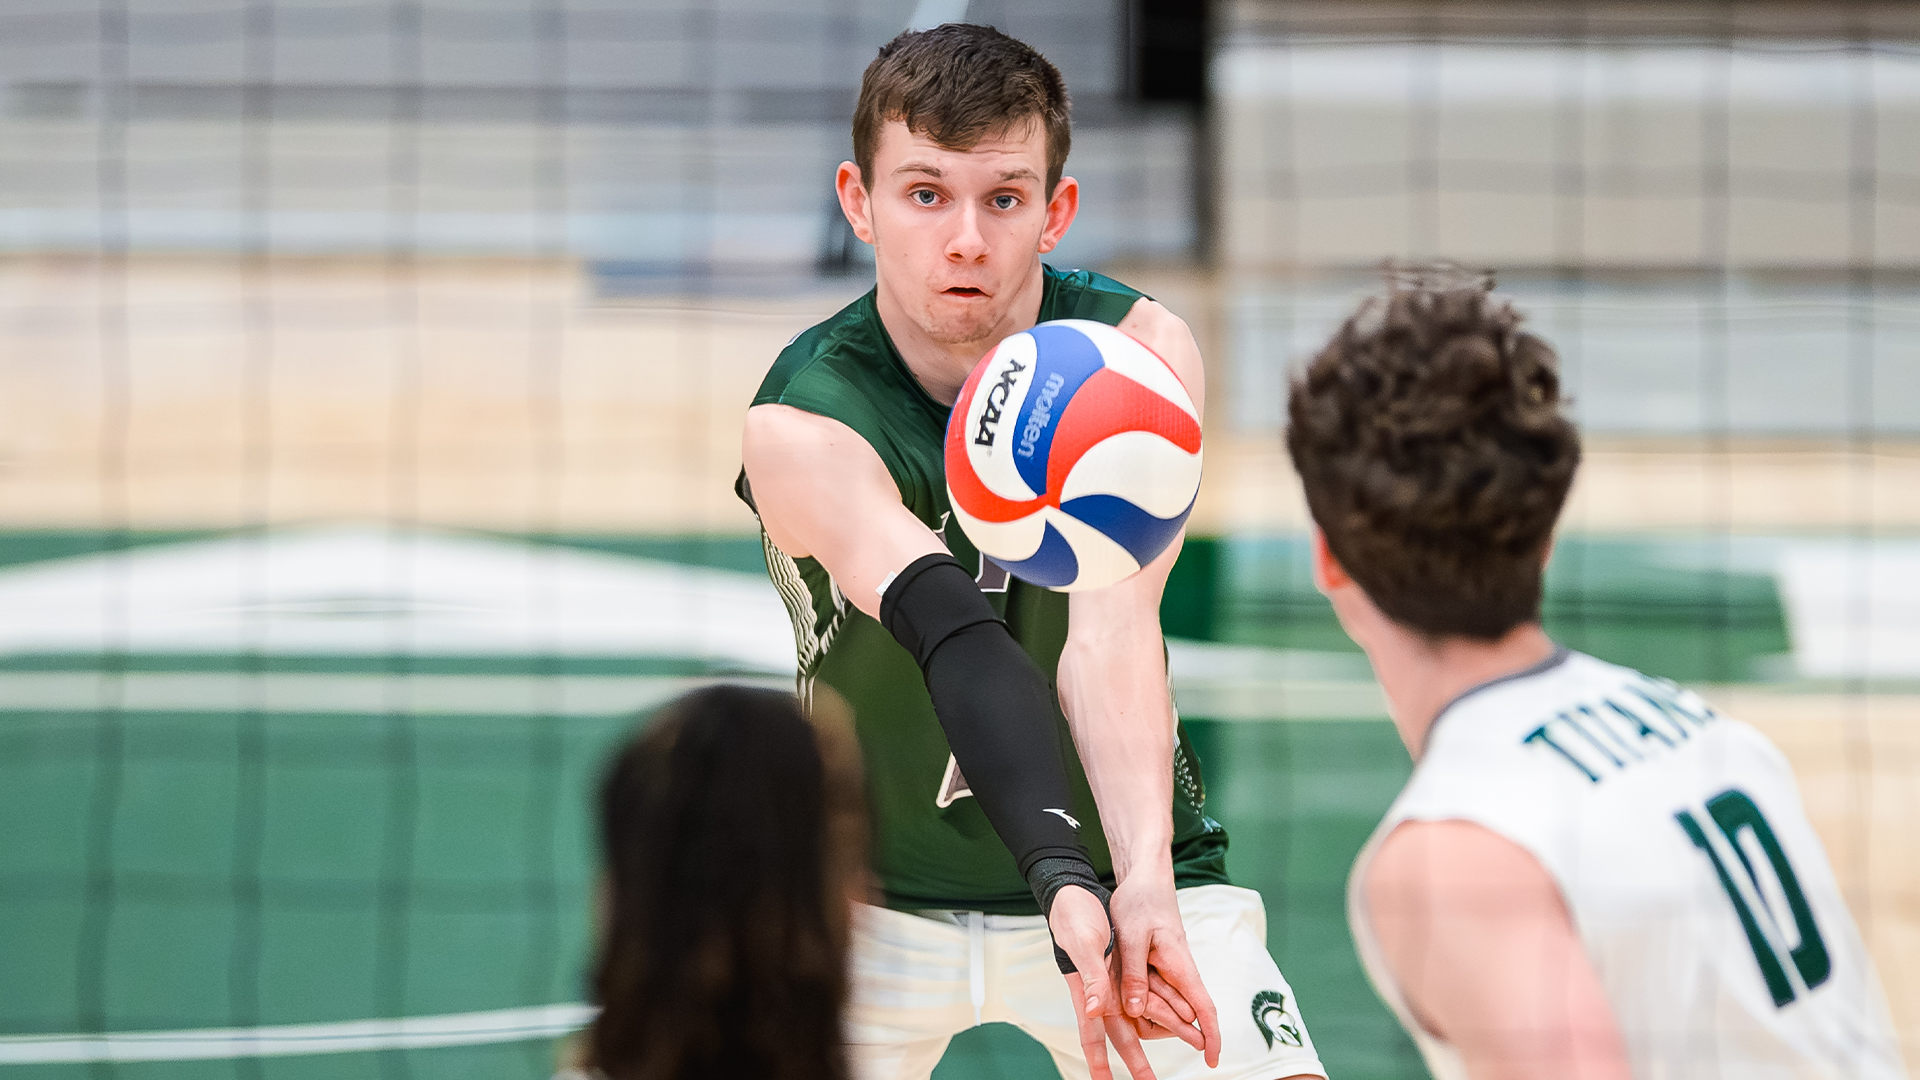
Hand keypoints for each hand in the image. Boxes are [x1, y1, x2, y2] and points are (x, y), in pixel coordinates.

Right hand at [1050, 885, 1156, 1079]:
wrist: (1076, 895)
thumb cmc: (1074, 918)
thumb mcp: (1086, 946)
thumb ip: (1091, 979)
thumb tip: (1094, 1013)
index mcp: (1089, 993)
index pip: (1093, 1037)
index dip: (1099, 1064)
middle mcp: (1101, 993)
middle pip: (1121, 1034)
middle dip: (1135, 1061)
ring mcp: (1111, 983)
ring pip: (1137, 1016)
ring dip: (1157, 1032)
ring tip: (1182, 1045)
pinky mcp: (1120, 970)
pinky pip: (1142, 995)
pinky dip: (1157, 1008)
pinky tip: (1171, 1016)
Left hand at [1109, 875, 1220, 1066]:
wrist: (1144, 880)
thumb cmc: (1140, 904)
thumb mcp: (1131, 938)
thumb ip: (1134, 975)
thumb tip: (1137, 1011)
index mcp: (1180, 967)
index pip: (1204, 1009)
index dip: (1210, 1037)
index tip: (1211, 1062)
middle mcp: (1179, 973)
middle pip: (1180, 1015)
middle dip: (1162, 1026)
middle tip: (1133, 1020)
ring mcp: (1169, 971)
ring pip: (1163, 1006)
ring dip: (1145, 1011)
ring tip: (1119, 996)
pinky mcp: (1158, 967)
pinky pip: (1152, 992)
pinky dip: (1137, 998)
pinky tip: (1118, 992)